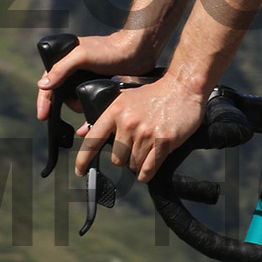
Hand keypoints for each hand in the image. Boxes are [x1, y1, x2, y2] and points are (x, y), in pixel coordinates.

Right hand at [36, 32, 149, 121]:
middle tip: (79, 106)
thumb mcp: (82, 55)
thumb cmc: (109, 49)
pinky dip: (89, 114)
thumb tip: (43, 85)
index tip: (43, 116)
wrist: (137, 52)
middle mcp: (74, 71)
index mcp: (66, 60)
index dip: (44, 100)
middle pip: (63, 95)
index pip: (48, 82)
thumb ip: (61, 68)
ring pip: (76, 102)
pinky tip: (90, 122)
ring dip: (81, 109)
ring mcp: (87, 80)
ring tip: (91, 107)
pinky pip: (89, 104)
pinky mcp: (99, 88)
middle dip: (69, 104)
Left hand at [75, 76, 206, 182]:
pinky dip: (146, 173)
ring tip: (146, 149)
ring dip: (138, 163)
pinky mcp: (163, 141)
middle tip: (134, 147)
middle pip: (117, 159)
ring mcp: (146, 133)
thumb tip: (82, 132)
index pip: (93, 140)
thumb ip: (102, 117)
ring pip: (133, 165)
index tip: (80, 172)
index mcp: (114, 111)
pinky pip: (148, 169)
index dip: (83, 160)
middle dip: (124, 158)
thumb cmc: (152, 94)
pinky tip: (148, 168)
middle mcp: (128, 123)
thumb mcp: (123, 99)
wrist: (182, 87)